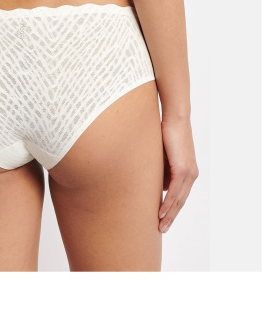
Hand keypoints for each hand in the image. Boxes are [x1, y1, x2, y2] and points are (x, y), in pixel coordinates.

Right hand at [158, 118, 198, 233]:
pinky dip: (168, 203)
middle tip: (162, 229)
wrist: (175, 119)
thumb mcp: (163, 155)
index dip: (172, 209)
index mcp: (188, 172)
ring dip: (169, 214)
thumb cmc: (167, 133)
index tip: (163, 219)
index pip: (180, 196)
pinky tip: (161, 212)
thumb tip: (156, 182)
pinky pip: (175, 191)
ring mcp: (189, 172)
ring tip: (160, 225)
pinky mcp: (183, 168)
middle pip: (181, 201)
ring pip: (179, 199)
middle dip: (171, 217)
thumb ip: (162, 169)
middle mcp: (191, 174)